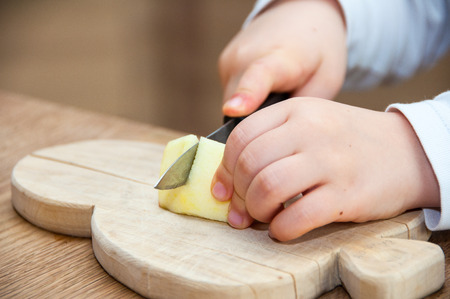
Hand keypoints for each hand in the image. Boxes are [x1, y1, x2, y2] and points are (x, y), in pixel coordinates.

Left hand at [211, 98, 439, 240]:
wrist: (407, 152)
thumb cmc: (346, 142)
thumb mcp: (310, 123)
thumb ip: (270, 142)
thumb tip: (225, 185)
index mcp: (296, 109)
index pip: (241, 137)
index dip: (224, 169)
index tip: (223, 190)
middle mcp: (311, 130)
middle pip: (250, 163)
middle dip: (238, 194)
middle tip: (244, 209)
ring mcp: (330, 161)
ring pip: (268, 188)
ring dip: (256, 211)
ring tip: (264, 216)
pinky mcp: (347, 195)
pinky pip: (296, 217)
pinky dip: (280, 230)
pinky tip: (282, 229)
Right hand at [219, 0, 346, 116]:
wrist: (302, 13)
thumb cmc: (318, 51)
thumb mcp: (325, 82)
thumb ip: (299, 111)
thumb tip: (273, 134)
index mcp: (279, 58)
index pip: (258, 76)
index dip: (246, 95)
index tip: (234, 109)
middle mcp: (246, 55)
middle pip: (239, 107)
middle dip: (256, 124)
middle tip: (281, 120)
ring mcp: (231, 59)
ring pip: (231, 104)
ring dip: (249, 112)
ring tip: (276, 99)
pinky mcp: (223, 63)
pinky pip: (230, 95)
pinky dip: (244, 100)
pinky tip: (265, 91)